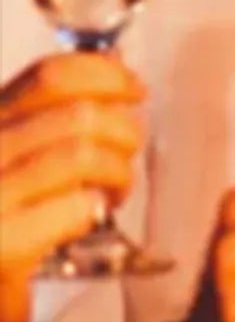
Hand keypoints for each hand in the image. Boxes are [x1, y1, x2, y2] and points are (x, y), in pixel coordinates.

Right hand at [0, 53, 144, 321]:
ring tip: (112, 194)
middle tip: (124, 159)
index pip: (50, 76)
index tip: (134, 90)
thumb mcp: (14, 159)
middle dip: (123, 134)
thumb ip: (47, 122)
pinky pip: (77, 206)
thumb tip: (114, 80)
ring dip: (117, 173)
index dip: (107, 75)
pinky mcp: (1, 246)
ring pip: (84, 155)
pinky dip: (96, 209)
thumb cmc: (3, 224)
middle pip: (79, 114)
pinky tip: (90, 222)